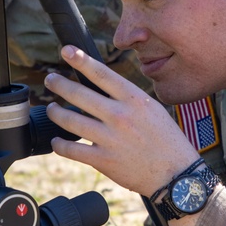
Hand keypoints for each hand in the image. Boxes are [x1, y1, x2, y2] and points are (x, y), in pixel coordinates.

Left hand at [44, 46, 199, 196]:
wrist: (176, 174)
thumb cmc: (167, 140)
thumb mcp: (152, 110)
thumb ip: (128, 99)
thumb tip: (104, 90)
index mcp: (133, 99)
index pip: (101, 74)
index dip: (81, 60)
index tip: (67, 51)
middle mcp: (119, 115)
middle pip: (78, 93)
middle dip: (58, 84)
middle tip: (50, 80)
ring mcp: (109, 138)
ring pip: (69, 120)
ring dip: (55, 113)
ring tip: (52, 109)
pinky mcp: (102, 160)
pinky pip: (71, 149)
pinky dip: (59, 144)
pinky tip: (57, 141)